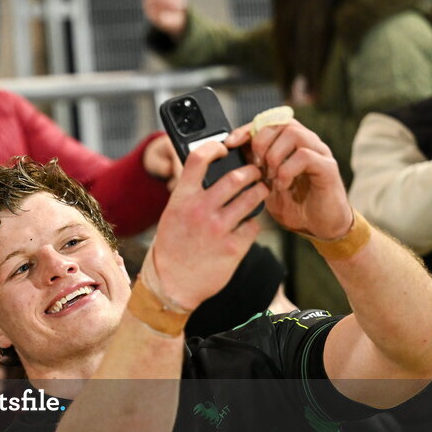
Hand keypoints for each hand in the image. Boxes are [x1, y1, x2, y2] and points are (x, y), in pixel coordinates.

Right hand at [143, 140, 268, 310]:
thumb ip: (190, 193)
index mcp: (182, 199)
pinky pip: (254, 226)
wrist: (171, 284)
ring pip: (252, 198)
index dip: (215, 147)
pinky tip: (247, 225)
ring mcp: (218, 229)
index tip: (225, 149)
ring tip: (259, 193)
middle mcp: (200, 211)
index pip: (199, 159)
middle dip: (252, 172)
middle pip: (237, 176)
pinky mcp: (233, 248)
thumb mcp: (173, 215)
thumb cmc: (173, 247)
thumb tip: (211, 172)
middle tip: (256, 174)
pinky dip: (253, 223)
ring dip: (260, 193)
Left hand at [232, 119, 351, 239]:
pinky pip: (305, 156)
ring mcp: (319, 152)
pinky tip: (282, 185)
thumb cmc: (293, 203)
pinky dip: (287, 170)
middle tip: (256, 167)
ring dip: (274, 155)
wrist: (317, 225)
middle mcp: (306, 142)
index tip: (231, 143)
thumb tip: (231, 152)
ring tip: (270, 176)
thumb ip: (253, 166)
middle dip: (260, 143)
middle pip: (280, 122)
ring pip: (294, 134)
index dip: (247, 129)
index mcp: (290, 143)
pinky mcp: (327, 167)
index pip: (268, 121)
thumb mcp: (265, 183)